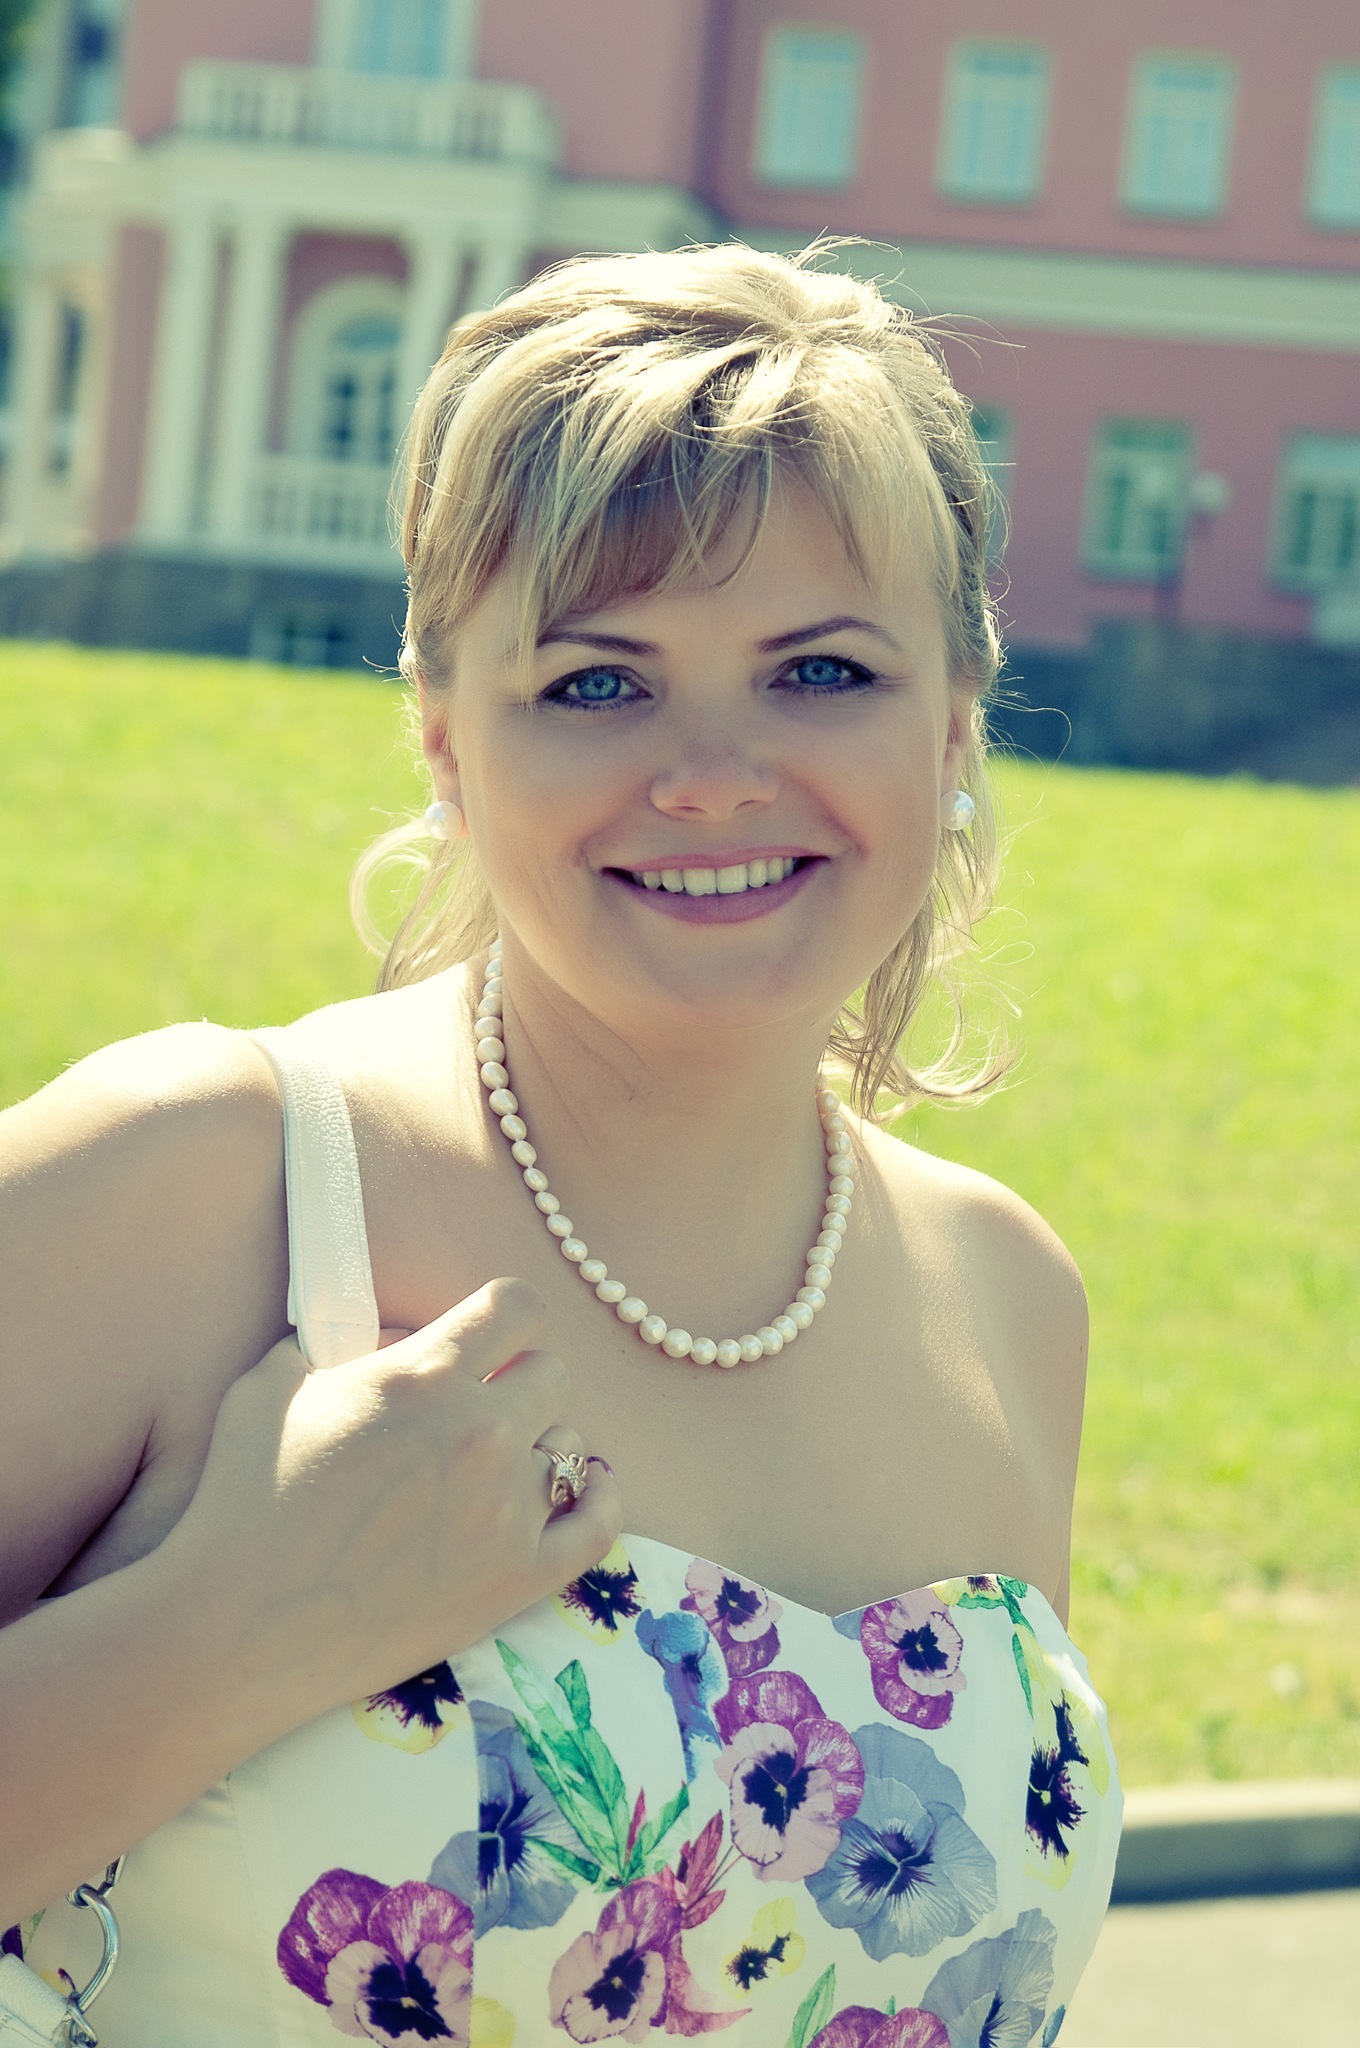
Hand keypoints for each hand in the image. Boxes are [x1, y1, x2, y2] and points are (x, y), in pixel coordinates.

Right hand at [161, 1278, 620, 1724]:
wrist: (237, 1626)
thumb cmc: (242, 1501)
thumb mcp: (274, 1385)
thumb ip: (337, 1345)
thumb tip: (386, 1340)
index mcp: (425, 1375)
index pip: (517, 1306)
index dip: (504, 1317)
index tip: (491, 1337)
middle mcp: (481, 1432)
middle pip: (549, 1373)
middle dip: (514, 1383)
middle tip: (477, 1412)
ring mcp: (507, 1509)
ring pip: (570, 1445)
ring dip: (538, 1447)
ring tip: (497, 1468)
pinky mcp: (518, 1578)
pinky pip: (598, 1524)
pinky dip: (598, 1500)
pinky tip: (588, 1489)